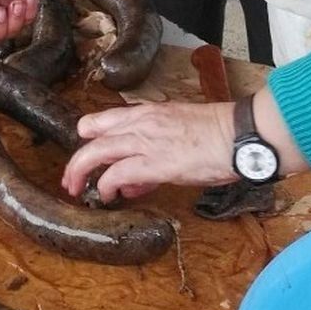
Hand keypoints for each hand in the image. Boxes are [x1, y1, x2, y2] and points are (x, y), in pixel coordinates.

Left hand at [62, 100, 238, 201]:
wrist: (241, 136)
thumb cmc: (220, 134)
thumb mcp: (179, 131)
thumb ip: (154, 150)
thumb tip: (137, 180)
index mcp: (148, 113)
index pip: (105, 120)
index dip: (90, 137)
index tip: (86, 153)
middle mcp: (141, 123)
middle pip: (92, 136)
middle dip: (77, 160)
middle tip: (70, 178)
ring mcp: (146, 142)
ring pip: (97, 153)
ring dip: (80, 172)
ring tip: (76, 189)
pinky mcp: (155, 164)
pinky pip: (117, 174)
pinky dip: (107, 186)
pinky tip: (108, 196)